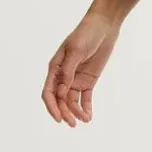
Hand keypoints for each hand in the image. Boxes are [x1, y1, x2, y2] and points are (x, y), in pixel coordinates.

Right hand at [41, 11, 120, 125]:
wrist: (103, 27)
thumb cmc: (86, 35)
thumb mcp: (76, 51)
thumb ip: (68, 71)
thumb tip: (61, 91)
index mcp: (55, 68)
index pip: (48, 92)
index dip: (51, 106)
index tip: (58, 118)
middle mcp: (63, 76)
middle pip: (60, 100)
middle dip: (65, 112)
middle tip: (73, 124)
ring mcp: (75, 79)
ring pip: (72, 101)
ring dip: (76, 112)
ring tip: (84, 120)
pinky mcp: (88, 80)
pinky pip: (85, 97)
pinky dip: (86, 107)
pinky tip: (88, 117)